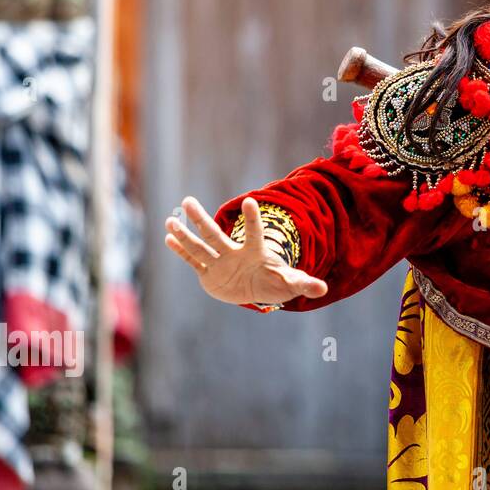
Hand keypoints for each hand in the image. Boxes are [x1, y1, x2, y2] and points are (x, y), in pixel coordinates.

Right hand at [165, 196, 327, 304]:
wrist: (260, 289)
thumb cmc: (277, 282)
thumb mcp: (291, 283)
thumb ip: (304, 283)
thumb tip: (322, 289)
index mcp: (255, 253)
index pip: (254, 233)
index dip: (253, 219)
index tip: (250, 201)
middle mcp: (234, 253)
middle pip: (215, 234)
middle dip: (202, 219)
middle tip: (188, 200)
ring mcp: (220, 263)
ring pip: (200, 247)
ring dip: (185, 235)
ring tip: (170, 220)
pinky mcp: (210, 275)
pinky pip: (193, 262)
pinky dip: (181, 251)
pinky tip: (168, 238)